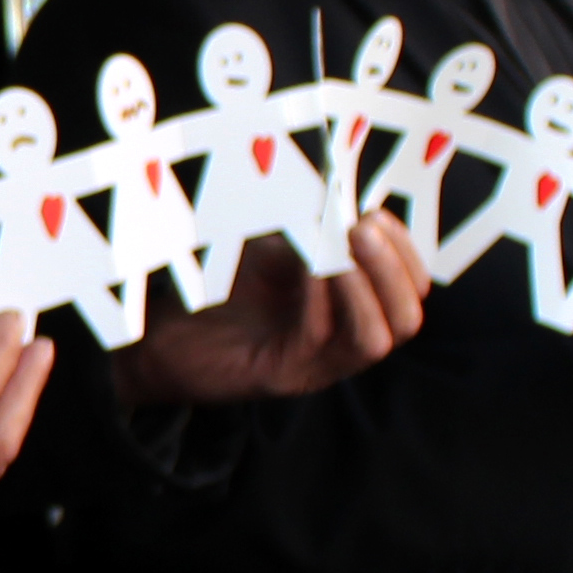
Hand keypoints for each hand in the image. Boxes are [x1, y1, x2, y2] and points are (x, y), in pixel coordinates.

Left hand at [110, 218, 428, 409]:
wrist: (164, 336)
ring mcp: (317, 366)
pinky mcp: (284, 376)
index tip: (375, 215)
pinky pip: (321, 340)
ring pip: (376, 339)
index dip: (403, 250)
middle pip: (406, 319)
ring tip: (347, 244)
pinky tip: (312, 267)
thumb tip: (340, 196)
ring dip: (367, 286)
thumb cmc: (220, 290)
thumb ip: (311, 231)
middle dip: (394, 269)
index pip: (408, 290)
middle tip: (364, 229)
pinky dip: (324, 299)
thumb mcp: (276, 250)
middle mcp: (343, 343)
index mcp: (352, 312)